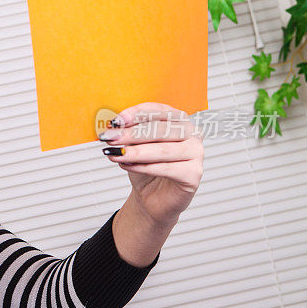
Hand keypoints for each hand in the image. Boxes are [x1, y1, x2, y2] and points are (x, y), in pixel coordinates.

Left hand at [100, 102, 203, 226]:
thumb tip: (114, 127)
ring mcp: (196, 153)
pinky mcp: (193, 173)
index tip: (116, 121)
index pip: (158, 110)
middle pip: (160, 130)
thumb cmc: (146, 166)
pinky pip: (166, 168)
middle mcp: (192, 133)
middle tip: (110, 138)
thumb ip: (128, 133)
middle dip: (131, 134)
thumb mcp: (135, 145)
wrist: (153, 196)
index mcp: (178, 119)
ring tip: (115, 154)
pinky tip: (127, 166)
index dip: (136, 114)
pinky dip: (143, 167)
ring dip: (135, 152)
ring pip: (162, 150)